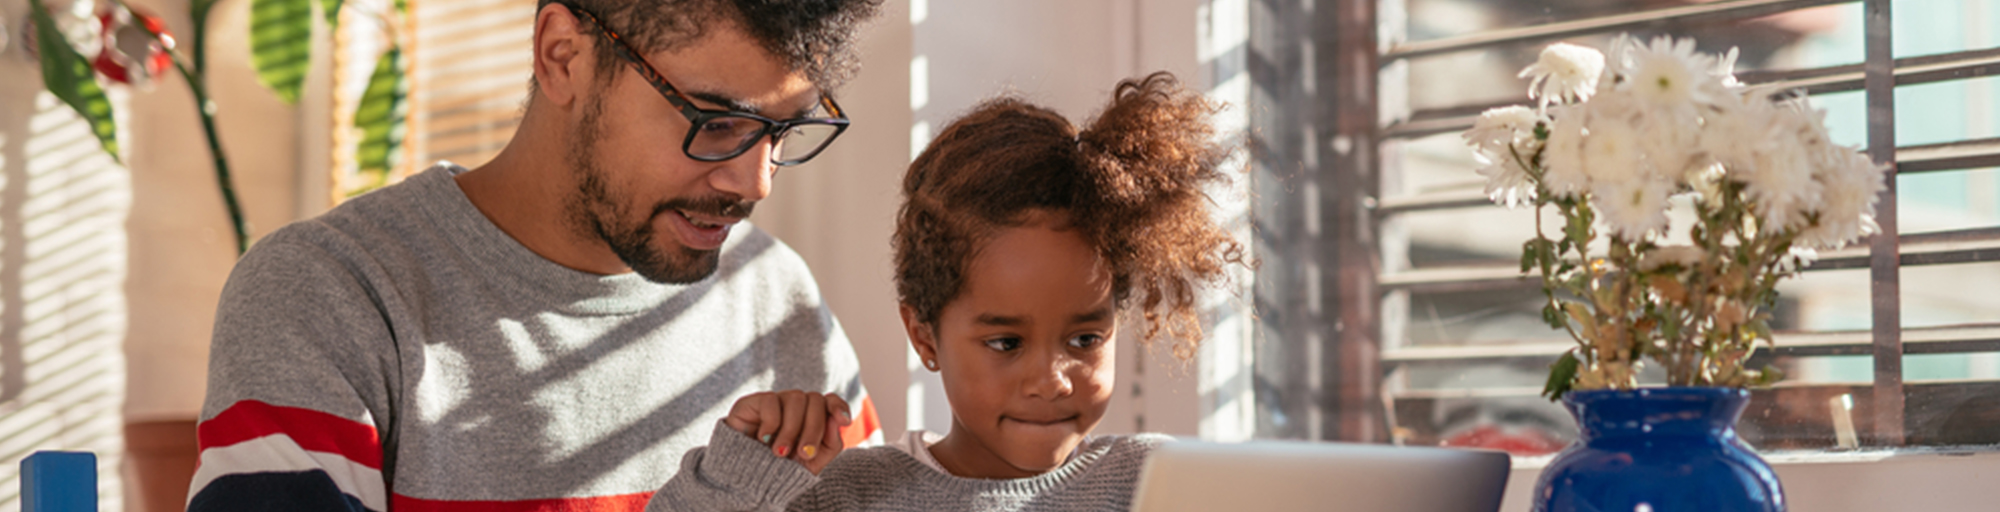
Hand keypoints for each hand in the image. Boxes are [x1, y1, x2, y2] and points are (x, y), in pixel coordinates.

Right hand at [723, 390, 852, 474]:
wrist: (747, 480)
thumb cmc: (781, 469)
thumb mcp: (812, 462)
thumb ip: (830, 443)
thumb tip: (836, 421)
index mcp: (812, 416)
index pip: (830, 401)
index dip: (838, 406)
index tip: (844, 422)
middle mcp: (795, 406)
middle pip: (815, 400)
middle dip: (813, 430)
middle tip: (803, 454)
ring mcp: (775, 401)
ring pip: (796, 398)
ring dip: (791, 429)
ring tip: (780, 452)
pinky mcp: (752, 402)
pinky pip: (771, 402)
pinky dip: (772, 423)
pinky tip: (763, 439)